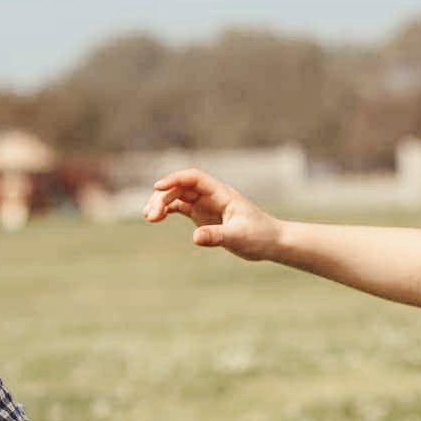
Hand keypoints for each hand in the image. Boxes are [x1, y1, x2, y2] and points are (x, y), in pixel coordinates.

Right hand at [143, 168, 281, 261]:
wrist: (271, 241)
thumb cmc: (259, 236)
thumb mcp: (238, 237)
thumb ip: (216, 236)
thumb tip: (195, 238)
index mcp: (221, 193)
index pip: (193, 178)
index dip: (174, 179)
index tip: (157, 188)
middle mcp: (211, 195)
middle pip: (180, 187)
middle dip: (163, 198)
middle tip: (151, 217)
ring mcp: (205, 204)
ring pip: (177, 196)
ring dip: (161, 203)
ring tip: (149, 218)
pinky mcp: (202, 215)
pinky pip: (179, 207)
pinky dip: (167, 210)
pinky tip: (155, 218)